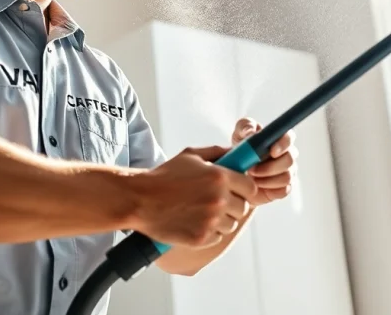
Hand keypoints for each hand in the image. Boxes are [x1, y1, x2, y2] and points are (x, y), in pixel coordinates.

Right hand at [131, 146, 258, 247]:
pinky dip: (209, 233)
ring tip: (202, 212)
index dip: (245, 189)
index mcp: (220, 176)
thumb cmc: (164, 176)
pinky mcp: (202, 238)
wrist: (139, 200)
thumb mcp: (191, 155)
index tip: (239, 191)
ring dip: (221, 220)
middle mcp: (219, 199)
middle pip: (243, 208)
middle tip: (216, 202)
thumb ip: (217, 152)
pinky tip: (194, 222)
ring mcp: (211, 220)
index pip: (251, 188)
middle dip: (232, 205)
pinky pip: (218, 237)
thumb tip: (236, 153)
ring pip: (231, 224)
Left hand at [232, 118, 296, 206]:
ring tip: (251, 178)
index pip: (289, 137)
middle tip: (251, 169)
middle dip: (270, 166)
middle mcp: (288, 155)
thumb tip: (250, 132)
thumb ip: (245, 126)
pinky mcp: (284, 188)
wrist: (236, 172)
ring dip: (267, 179)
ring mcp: (288, 172)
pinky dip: (268, 188)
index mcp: (279, 139)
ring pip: (287, 177)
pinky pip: (283, 190)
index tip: (272, 151)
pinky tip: (256, 186)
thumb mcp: (239, 134)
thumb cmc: (241, 149)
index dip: (284, 144)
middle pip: (290, 160)